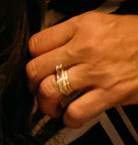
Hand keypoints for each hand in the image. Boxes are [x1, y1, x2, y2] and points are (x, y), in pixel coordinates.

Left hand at [27, 12, 137, 127]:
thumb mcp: (104, 24)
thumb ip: (74, 35)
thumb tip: (48, 53)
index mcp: (82, 26)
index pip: (36, 44)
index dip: (31, 59)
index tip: (38, 68)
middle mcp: (85, 47)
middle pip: (35, 69)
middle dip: (31, 85)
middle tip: (39, 90)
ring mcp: (97, 71)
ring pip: (48, 91)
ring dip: (45, 105)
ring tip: (52, 107)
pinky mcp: (111, 93)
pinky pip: (75, 112)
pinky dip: (69, 120)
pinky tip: (73, 118)